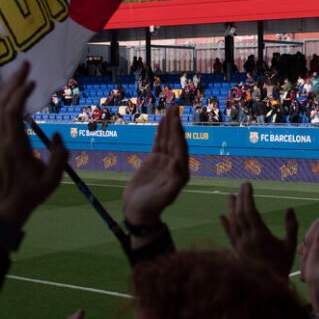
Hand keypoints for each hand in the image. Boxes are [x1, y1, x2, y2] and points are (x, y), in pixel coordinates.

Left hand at [0, 62, 67, 228]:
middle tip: (24, 65)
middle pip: (1, 103)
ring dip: (3, 90)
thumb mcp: (53, 178)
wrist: (3, 209)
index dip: (21, 92)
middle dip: (13, 82)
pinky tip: (3, 96)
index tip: (32, 81)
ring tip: (15, 77)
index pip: (13, 111)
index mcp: (13, 146)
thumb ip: (59, 155)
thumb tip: (57, 135)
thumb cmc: (30, 194)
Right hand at [123, 108, 189, 225]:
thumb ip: (174, 179)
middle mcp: (175, 165)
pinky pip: (158, 144)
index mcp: (181, 172)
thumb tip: (178, 162)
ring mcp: (164, 162)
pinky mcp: (153, 161)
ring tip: (170, 109)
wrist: (137, 210)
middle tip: (174, 108)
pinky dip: (160, 133)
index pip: (181, 149)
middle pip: (176, 141)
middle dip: (175, 124)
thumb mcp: (164, 195)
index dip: (179, 134)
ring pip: (167, 140)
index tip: (176, 120)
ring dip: (169, 125)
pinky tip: (162, 122)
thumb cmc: (151, 205)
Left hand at [220, 182, 297, 278]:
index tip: (248, 185)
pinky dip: (225, 224)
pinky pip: (229, 235)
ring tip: (231, 195)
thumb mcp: (291, 246)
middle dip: (241, 198)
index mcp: (261, 236)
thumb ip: (291, 226)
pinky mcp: (236, 252)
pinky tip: (222, 216)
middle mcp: (247, 239)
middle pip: (240, 214)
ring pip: (233, 223)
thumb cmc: (282, 265)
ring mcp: (240, 246)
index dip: (247, 196)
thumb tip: (289, 208)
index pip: (250, 211)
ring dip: (231, 208)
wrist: (269, 287)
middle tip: (242, 185)